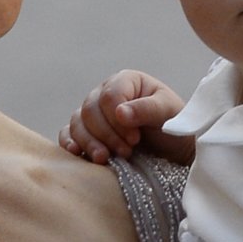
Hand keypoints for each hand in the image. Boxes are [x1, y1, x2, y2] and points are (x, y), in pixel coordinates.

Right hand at [59, 70, 192, 165]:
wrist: (173, 149)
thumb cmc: (173, 125)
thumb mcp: (168, 113)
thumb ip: (147, 109)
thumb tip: (119, 112)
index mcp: (125, 82)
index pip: (109, 96)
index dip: (118, 120)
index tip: (135, 138)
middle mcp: (104, 94)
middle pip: (90, 110)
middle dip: (107, 134)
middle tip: (127, 151)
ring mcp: (93, 114)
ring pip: (77, 123)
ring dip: (89, 143)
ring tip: (104, 159)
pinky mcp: (86, 133)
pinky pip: (68, 134)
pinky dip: (70, 143)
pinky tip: (77, 152)